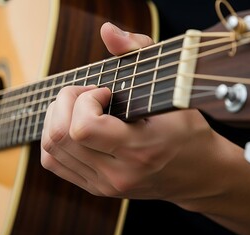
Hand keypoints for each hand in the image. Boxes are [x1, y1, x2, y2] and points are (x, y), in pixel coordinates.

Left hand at [40, 22, 235, 204]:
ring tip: (80, 108)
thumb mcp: (173, 89)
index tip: (105, 92)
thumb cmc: (187, 131)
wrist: (198, 175)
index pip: (83, 128)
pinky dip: (55, 138)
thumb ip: (139, 53)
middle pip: (60, 135)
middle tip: (88, 94)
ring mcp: (103, 185)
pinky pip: (53, 161)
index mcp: (138, 150)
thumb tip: (107, 31)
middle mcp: (116, 173)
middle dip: (65, 102)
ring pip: (51, 149)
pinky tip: (75, 125)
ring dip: (56, 117)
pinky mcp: (94, 188)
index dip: (85, 101)